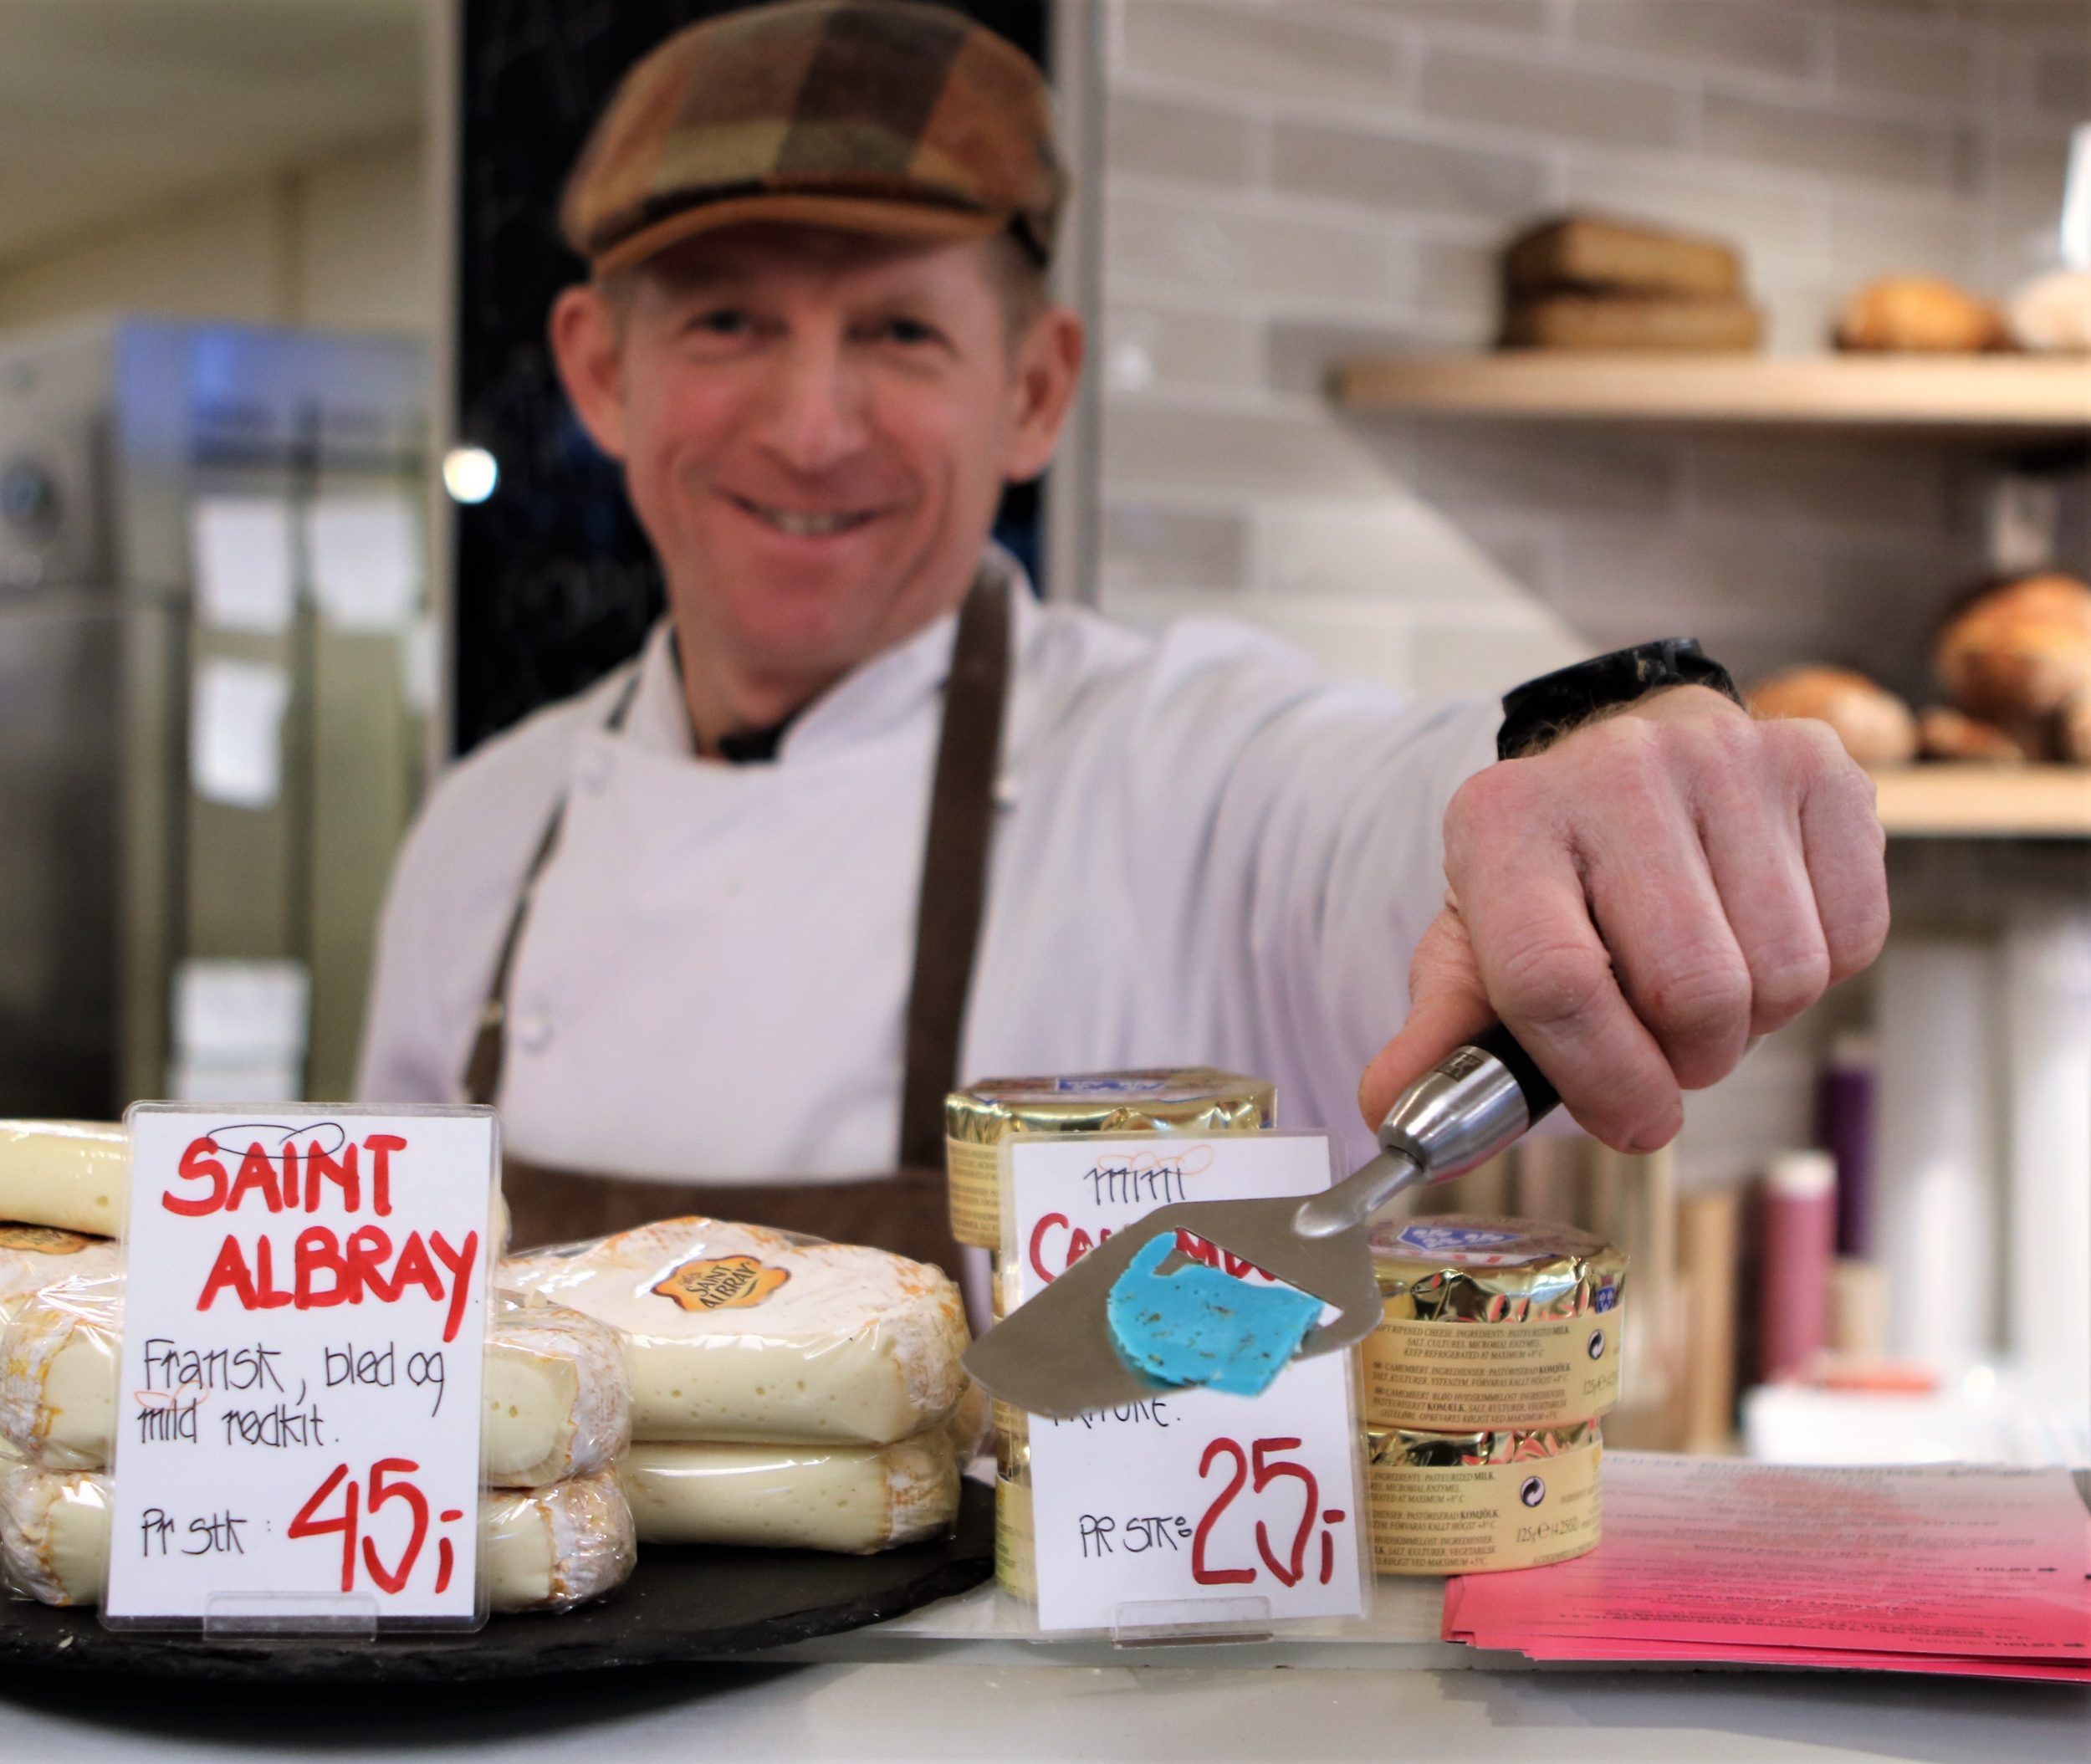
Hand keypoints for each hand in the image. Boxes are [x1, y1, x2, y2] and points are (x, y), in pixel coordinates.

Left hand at [1358, 687, 1888, 1152]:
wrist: (1630, 767)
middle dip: (1686, 1058)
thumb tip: (1388, 1111)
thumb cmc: (1555, 879)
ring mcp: (1723, 758)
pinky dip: (1815, 968)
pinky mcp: (1817, 766)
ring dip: (1750, 1020)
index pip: (1557, 980)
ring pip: (1781, 974)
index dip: (1603, 1079)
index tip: (1632, 1121)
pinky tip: (1757, 929)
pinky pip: (1851, 936)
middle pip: (1690, 990)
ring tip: (1702, 980)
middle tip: (1664, 1041)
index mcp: (1503, 821)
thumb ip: (1444, 1038)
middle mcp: (1612, 770)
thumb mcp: (1479, 949)